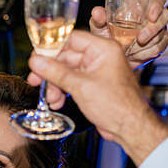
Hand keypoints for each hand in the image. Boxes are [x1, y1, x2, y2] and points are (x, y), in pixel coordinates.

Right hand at [28, 30, 167, 161]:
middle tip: (37, 80)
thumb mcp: (80, 86)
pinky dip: (63, 90)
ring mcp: (97, 71)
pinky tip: (58, 101)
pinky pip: (73, 82)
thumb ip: (55, 72)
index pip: (71, 39)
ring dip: (56, 84)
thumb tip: (37, 61)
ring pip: (67, 71)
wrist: (131, 128)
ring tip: (51, 98)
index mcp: (103, 49)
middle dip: (51, 72)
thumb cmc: (118, 106)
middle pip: (66, 57)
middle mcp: (101, 57)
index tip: (37, 58)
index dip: (52, 48)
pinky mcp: (94, 85)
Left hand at [89, 0, 167, 68]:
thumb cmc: (108, 34)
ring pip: (162, 33)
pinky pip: (160, 46)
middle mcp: (151, 14)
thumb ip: (98, 19)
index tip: (150, 17)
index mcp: (139, 3)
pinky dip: (148, 52)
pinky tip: (137, 54)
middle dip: (153, 29)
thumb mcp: (100, 26)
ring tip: (133, 49)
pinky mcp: (160, 41)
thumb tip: (97, 12)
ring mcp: (158, 28)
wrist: (112, 52)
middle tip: (140, 38)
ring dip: (149, 43)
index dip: (155, 7)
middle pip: (164, 16)